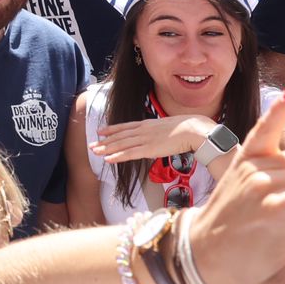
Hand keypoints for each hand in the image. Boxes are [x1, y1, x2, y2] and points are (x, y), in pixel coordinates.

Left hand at [91, 114, 215, 164]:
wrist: (192, 129)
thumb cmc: (185, 129)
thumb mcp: (167, 127)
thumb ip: (158, 132)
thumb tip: (156, 138)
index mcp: (146, 124)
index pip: (125, 127)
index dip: (111, 129)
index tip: (100, 131)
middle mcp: (142, 130)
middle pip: (119, 136)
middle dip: (104, 141)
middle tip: (91, 145)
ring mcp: (144, 139)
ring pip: (121, 145)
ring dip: (106, 149)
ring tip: (94, 151)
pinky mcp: (149, 149)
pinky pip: (129, 154)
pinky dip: (117, 156)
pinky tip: (108, 159)